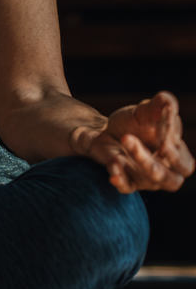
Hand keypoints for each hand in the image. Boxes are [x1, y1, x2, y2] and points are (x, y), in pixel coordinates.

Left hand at [73, 91, 191, 193]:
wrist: (104, 130)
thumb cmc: (132, 122)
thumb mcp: (145, 110)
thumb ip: (160, 105)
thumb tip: (169, 101)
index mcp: (176, 155)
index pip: (185, 163)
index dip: (176, 149)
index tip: (163, 129)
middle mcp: (164, 171)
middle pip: (172, 180)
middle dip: (158, 162)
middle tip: (145, 141)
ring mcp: (144, 178)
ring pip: (149, 180)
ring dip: (139, 160)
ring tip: (125, 139)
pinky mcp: (125, 180)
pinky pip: (126, 187)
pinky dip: (121, 178)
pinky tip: (114, 164)